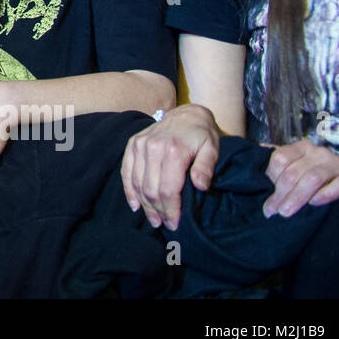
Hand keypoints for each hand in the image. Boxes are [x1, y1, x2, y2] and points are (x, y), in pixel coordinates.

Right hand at [120, 103, 219, 230]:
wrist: (187, 114)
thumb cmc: (202, 135)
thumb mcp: (212, 149)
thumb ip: (206, 168)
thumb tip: (201, 187)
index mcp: (173, 150)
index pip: (167, 189)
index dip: (171, 210)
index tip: (175, 224)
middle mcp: (153, 147)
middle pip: (151, 189)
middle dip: (158, 211)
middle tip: (165, 224)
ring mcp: (140, 145)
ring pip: (137, 183)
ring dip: (144, 204)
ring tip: (153, 219)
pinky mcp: (132, 144)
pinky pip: (126, 171)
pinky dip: (129, 190)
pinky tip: (135, 205)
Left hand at [263, 139, 338, 216]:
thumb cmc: (319, 175)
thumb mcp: (300, 167)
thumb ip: (282, 170)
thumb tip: (253, 173)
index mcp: (301, 148)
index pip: (280, 158)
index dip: (271, 178)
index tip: (268, 195)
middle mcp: (317, 153)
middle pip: (294, 172)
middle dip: (281, 194)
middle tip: (274, 211)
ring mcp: (336, 163)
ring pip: (312, 178)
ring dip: (297, 197)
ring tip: (286, 212)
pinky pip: (338, 185)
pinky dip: (324, 195)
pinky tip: (314, 204)